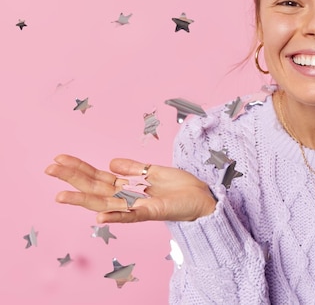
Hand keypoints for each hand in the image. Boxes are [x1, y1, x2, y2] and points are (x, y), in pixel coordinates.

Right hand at [45, 154, 215, 223]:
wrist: (203, 199)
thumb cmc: (181, 187)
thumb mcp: (155, 171)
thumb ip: (134, 168)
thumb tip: (110, 162)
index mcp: (127, 186)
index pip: (97, 176)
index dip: (78, 167)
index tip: (58, 158)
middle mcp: (127, 197)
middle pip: (94, 187)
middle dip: (72, 178)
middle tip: (49, 169)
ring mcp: (136, 207)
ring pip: (104, 203)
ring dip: (83, 200)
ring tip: (61, 195)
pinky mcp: (151, 213)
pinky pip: (130, 216)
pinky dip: (115, 217)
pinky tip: (99, 217)